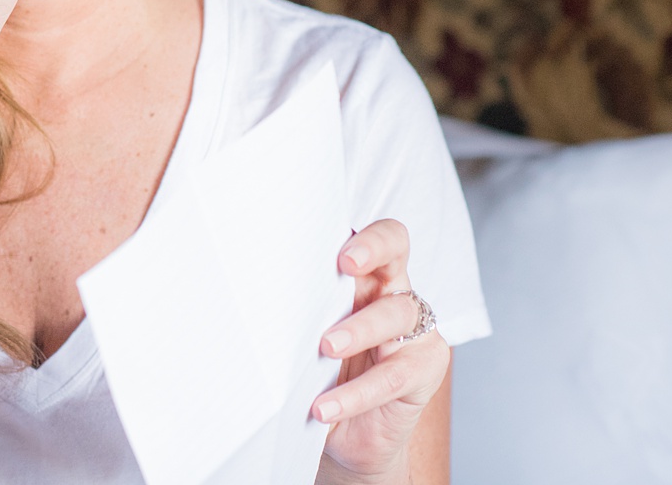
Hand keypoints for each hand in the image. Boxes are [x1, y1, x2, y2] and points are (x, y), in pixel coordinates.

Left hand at [314, 220, 449, 482]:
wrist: (343, 434)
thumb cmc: (319, 372)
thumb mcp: (305, 333)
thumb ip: (299, 307)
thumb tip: (249, 282)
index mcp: (366, 278)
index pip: (381, 238)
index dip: (369, 237)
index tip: (341, 248)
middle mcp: (394, 296)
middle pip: (396, 258)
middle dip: (372, 252)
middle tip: (343, 267)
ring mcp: (414, 334)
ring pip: (394, 316)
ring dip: (358, 329)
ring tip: (325, 348)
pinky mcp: (422, 374)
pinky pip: (392, 378)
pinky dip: (355, 393)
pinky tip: (325, 406)